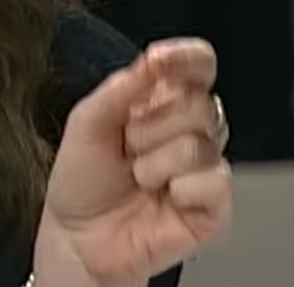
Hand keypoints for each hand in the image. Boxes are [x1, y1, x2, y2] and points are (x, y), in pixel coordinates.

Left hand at [34, 38, 232, 286]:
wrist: (78, 236)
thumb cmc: (82, 179)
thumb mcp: (88, 121)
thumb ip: (121, 88)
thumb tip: (152, 60)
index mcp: (159, 102)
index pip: (195, 67)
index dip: (189, 57)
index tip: (163, 57)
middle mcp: (187, 130)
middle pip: (200, 103)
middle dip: (151, 125)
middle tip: (127, 146)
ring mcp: (204, 167)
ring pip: (199, 142)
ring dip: (154, 162)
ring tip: (137, 177)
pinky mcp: (214, 205)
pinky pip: (213, 181)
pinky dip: (177, 189)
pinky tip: (161, 198)